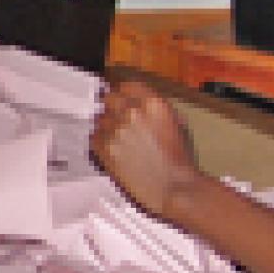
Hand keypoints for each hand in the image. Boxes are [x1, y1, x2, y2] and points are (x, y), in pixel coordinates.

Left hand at [89, 81, 200, 220]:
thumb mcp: (174, 123)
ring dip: (107, 126)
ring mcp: (115, 129)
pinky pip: (94, 136)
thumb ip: (154, 108)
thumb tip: (138, 102)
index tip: (122, 98)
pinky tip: (111, 150)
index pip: (127, 85)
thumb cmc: (179, 158)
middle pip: (110, 98)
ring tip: (118, 140)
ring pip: (101, 118)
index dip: (123, 93)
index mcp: (153, 103)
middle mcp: (131, 111)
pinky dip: (100, 141)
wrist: (173, 187)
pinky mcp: (104, 147)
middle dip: (113, 107)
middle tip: (117, 119)